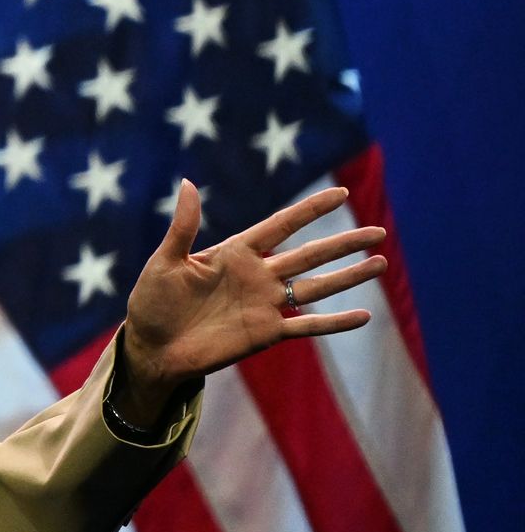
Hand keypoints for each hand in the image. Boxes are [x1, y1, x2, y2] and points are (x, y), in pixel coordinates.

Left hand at [116, 181, 386, 417]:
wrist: (150, 348)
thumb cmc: (152, 303)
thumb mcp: (164, 261)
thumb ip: (183, 226)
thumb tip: (187, 182)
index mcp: (235, 253)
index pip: (281, 225)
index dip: (310, 210)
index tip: (340, 193)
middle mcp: (257, 276)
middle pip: (309, 254)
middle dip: (344, 243)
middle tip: (379, 231)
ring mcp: (264, 305)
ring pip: (316, 287)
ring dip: (348, 277)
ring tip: (381, 263)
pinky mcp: (265, 333)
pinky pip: (307, 327)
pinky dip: (334, 323)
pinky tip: (364, 316)